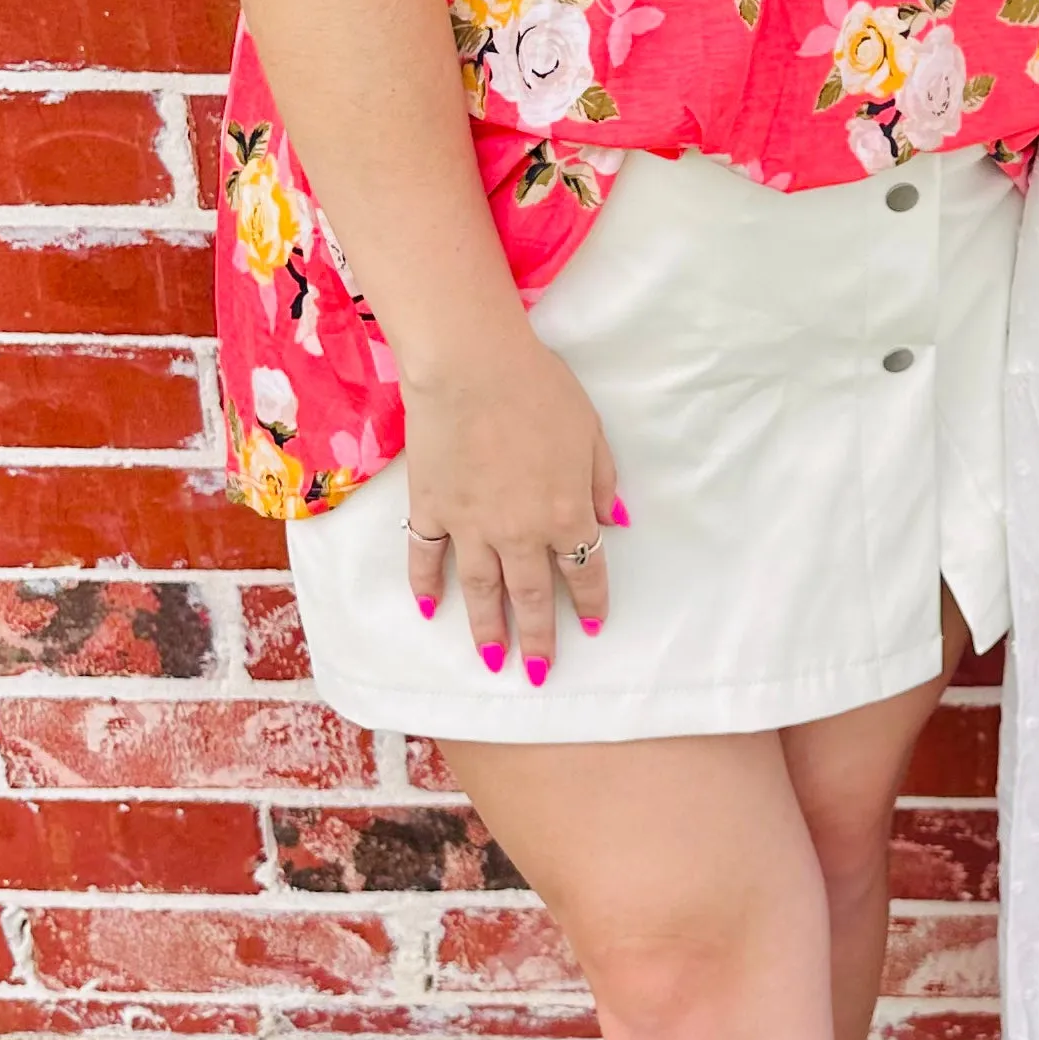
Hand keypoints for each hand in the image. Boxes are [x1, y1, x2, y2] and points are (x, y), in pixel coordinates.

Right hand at [397, 330, 624, 688]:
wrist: (471, 367)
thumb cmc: (539, 389)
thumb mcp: (591, 432)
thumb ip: (601, 482)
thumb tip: (612, 522)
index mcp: (567, 514)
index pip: (584, 573)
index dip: (590, 603)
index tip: (593, 627)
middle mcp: (521, 533)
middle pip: (532, 597)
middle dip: (538, 640)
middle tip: (537, 672)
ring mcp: (471, 526)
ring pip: (481, 591)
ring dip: (488, 630)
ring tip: (492, 660)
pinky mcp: (431, 510)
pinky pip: (426, 557)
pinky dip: (426, 584)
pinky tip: (430, 608)